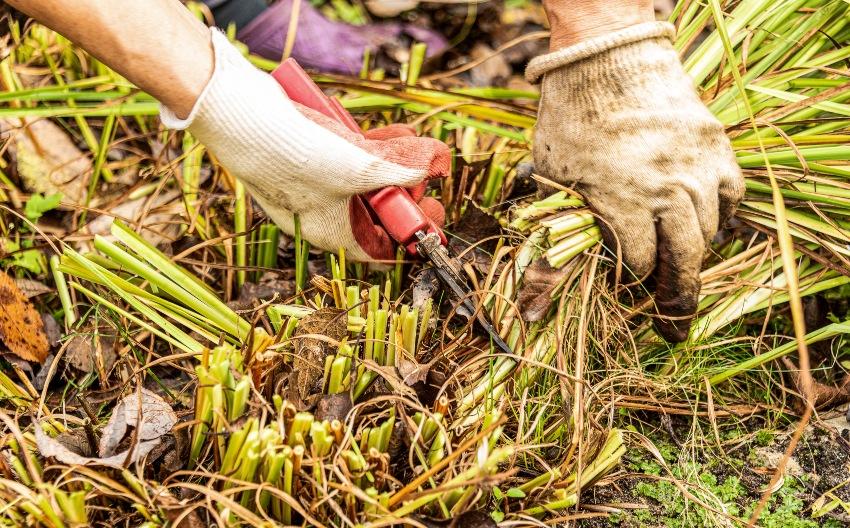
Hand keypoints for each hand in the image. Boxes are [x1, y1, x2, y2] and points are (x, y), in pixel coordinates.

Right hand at [162, 30, 449, 261]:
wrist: (235, 113)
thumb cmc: (286, 152)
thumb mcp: (354, 166)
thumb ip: (398, 170)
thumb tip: (432, 166)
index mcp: (329, 232)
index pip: (381, 248)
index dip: (411, 234)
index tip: (433, 214)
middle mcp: (322, 213)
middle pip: (377, 212)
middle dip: (407, 191)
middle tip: (427, 174)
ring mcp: (315, 184)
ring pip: (366, 181)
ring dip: (394, 163)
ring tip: (415, 144)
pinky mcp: (309, 156)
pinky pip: (350, 158)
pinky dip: (372, 147)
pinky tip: (392, 132)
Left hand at [527, 21, 744, 341]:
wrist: (605, 58)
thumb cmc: (568, 121)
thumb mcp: (550, 184)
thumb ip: (550, 250)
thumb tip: (532, 315)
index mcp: (623, 204)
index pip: (640, 267)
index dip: (629, 285)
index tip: (621, 291)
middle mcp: (667, 192)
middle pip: (685, 261)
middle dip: (677, 298)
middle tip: (672, 324)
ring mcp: (697, 168)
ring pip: (709, 231)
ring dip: (694, 254)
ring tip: (680, 268)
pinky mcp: (715, 146)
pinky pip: (729, 195)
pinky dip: (719, 215)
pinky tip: (703, 224)